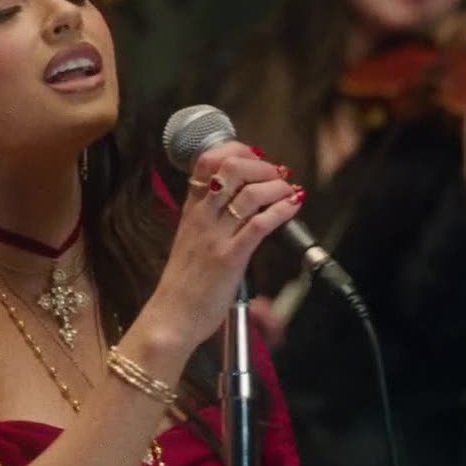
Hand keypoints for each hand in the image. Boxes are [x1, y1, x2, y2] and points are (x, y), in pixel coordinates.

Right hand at [143, 143, 301, 354]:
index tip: (256, 157)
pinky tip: (293, 206)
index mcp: (191, 209)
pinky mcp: (230, 258)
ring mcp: (215, 236)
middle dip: (261, 164)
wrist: (172, 316)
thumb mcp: (190, 240)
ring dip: (276, 185)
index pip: (207, 160)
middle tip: (277, 174)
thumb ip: (209, 218)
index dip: (236, 149)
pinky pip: (258, 224)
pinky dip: (281, 210)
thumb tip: (238, 201)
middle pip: (231, 167)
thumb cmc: (184, 283)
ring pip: (248, 192)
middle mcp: (201, 216)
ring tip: (288, 190)